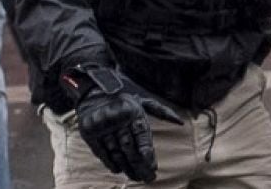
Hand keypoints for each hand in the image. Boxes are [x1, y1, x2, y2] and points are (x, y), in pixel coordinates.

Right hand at [63, 65, 181, 182]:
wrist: (93, 92)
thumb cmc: (124, 100)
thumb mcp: (143, 102)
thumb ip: (162, 111)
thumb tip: (181, 122)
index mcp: (133, 111)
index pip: (142, 136)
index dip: (147, 153)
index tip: (153, 168)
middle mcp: (118, 118)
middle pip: (129, 148)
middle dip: (139, 166)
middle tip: (147, 178)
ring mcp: (102, 126)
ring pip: (116, 152)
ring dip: (126, 167)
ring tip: (135, 177)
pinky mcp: (89, 132)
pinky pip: (101, 152)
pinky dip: (110, 163)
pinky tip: (119, 170)